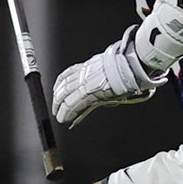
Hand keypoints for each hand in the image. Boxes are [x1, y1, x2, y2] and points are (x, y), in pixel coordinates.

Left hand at [50, 29, 164, 125]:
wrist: (127, 67)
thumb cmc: (123, 67)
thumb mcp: (106, 68)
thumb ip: (99, 78)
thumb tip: (100, 92)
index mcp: (87, 66)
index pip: (67, 74)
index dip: (60, 84)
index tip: (57, 90)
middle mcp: (83, 74)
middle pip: (63, 86)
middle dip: (57, 97)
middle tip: (55, 107)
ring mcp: (84, 83)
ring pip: (65, 95)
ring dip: (60, 106)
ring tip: (58, 114)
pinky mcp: (88, 93)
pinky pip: (73, 103)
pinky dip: (67, 112)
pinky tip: (64, 117)